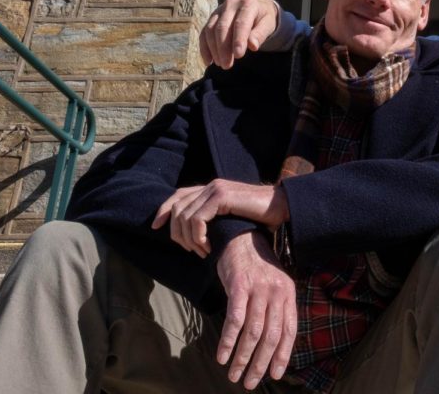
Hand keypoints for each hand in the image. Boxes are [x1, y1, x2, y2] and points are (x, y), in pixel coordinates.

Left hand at [153, 180, 289, 256]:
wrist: (283, 207)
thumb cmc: (262, 217)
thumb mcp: (233, 217)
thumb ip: (216, 219)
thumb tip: (199, 234)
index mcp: (212, 188)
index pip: (178, 195)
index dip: (164, 210)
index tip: (156, 227)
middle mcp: (211, 185)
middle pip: (177, 208)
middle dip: (177, 233)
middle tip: (192, 251)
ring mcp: (216, 189)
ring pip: (184, 216)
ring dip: (189, 239)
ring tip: (203, 252)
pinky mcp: (222, 197)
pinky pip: (197, 219)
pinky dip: (197, 236)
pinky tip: (207, 247)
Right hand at [199, 0, 280, 68]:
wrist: (254, 2)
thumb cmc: (263, 16)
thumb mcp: (268, 23)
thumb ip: (261, 34)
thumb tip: (253, 46)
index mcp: (248, 5)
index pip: (241, 23)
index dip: (238, 40)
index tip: (239, 55)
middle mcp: (230, 5)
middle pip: (222, 27)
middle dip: (223, 48)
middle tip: (227, 65)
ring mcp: (219, 10)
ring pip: (210, 30)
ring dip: (213, 49)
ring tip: (220, 64)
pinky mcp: (212, 17)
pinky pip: (204, 32)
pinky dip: (204, 47)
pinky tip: (208, 61)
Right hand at [216, 232, 297, 388]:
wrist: (240, 237)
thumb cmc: (256, 266)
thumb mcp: (274, 285)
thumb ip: (276, 309)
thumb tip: (273, 343)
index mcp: (288, 294)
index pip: (289, 330)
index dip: (282, 355)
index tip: (274, 375)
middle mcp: (276, 292)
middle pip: (270, 336)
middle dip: (260, 363)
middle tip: (250, 383)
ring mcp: (258, 289)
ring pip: (253, 332)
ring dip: (242, 357)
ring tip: (234, 374)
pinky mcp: (239, 286)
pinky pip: (234, 320)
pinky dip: (227, 341)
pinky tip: (221, 355)